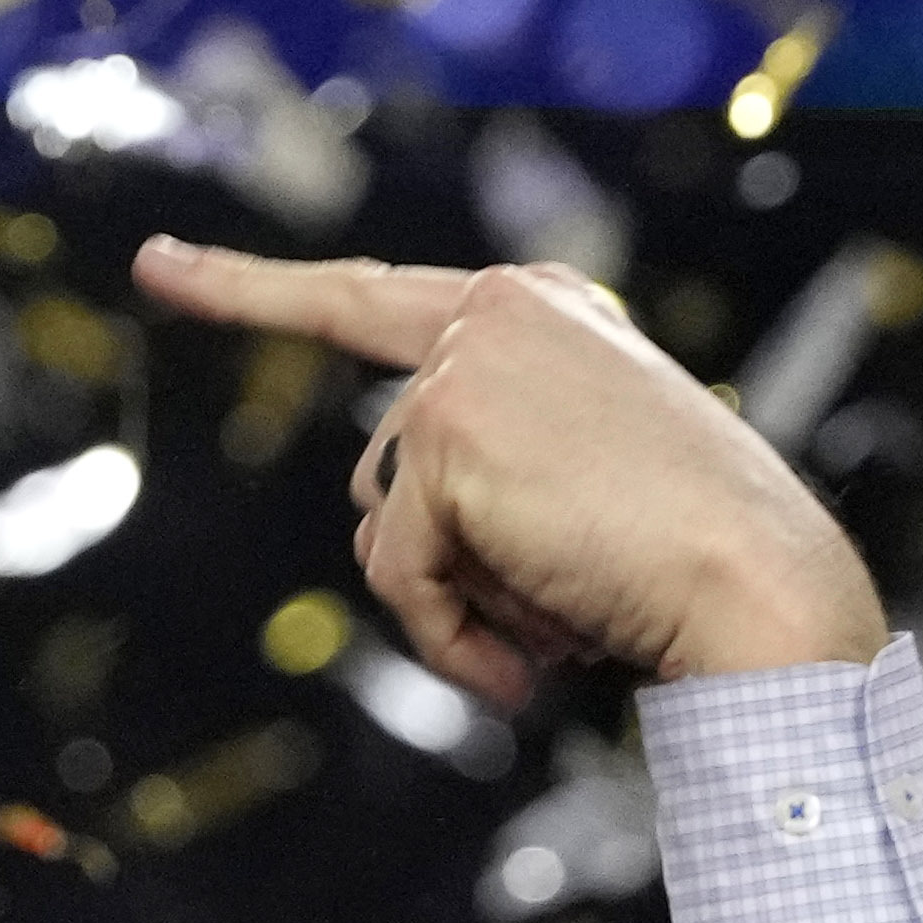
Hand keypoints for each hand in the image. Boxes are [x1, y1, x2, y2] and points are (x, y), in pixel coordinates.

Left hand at [136, 245, 876, 702]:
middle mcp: (494, 310)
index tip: (159, 267)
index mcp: (538, 307)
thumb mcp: (583, 480)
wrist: (763, 586)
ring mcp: (463, 366)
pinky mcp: (446, 436)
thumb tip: (372, 519)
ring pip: (391, 530)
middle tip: (569, 585)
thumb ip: (481, 464)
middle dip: (443, 560)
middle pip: (381, 468)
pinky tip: (533, 655)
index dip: (251, 289)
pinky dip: (455, 635)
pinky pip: (399, 576)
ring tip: (573, 610)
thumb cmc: (690, 554)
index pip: (367, 298)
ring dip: (469, 600)